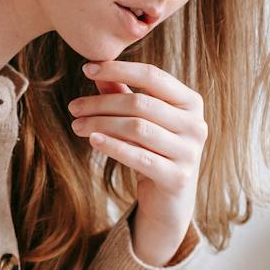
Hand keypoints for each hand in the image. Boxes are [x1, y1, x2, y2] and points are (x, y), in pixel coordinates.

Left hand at [67, 60, 205, 264]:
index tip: (87, 69)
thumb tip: (96, 71)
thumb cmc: (154, 152)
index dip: (119, 69)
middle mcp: (196, 124)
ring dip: (101, 124)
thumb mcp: (142, 121)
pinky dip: (113, 146)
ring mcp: (189, 152)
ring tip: (76, 125)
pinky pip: (139, 157)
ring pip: (137, 128)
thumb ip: (123, 94)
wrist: (170, 201)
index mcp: (191, 102)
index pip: (153, 76)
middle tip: (74, 107)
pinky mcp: (178, 177)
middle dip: (102, 103)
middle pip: (141, 104)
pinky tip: (92, 140)